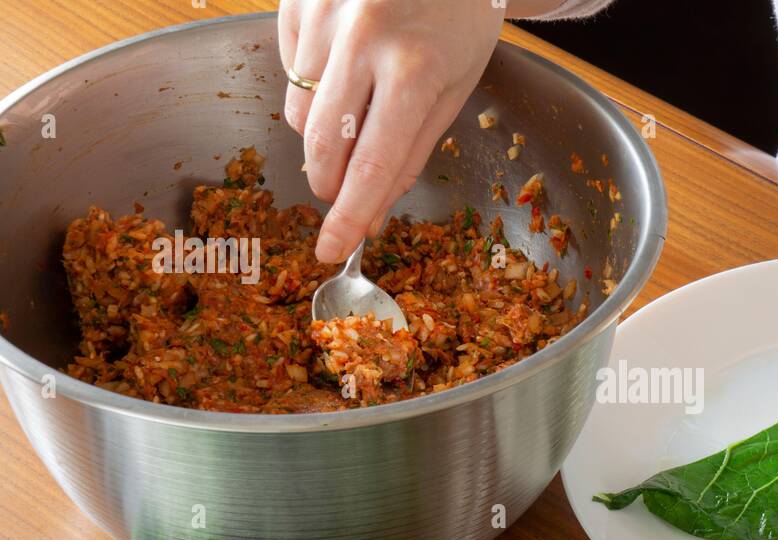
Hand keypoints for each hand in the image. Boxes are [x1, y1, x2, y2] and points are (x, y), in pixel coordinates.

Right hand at [278, 0, 504, 261]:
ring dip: (322, 131)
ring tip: (360, 105)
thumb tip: (372, 211)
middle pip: (321, 143)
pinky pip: (289, 69)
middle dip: (328, 183)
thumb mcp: (454, 89)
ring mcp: (325, 12)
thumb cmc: (459, 20)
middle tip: (340, 192)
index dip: (348, 216)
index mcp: (415, 70)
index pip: (371, 164)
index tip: (331, 249)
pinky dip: (312, 85)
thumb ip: (410, 153)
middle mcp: (364, 38)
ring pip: (299, 111)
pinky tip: (345, 64)